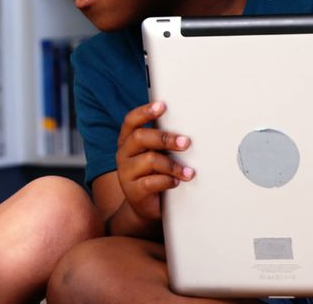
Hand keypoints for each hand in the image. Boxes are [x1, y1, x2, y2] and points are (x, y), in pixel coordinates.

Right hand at [115, 101, 194, 221]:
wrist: (144, 206)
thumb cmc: (154, 174)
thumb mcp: (154, 154)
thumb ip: (160, 140)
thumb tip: (185, 121)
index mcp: (127, 141)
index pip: (131, 121)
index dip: (145, 112)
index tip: (162, 106)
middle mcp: (123, 154)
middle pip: (140, 137)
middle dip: (165, 138)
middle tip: (186, 143)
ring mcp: (126, 172)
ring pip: (149, 160)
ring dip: (173, 165)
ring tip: (189, 172)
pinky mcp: (133, 191)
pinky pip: (151, 182)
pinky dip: (168, 181)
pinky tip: (176, 182)